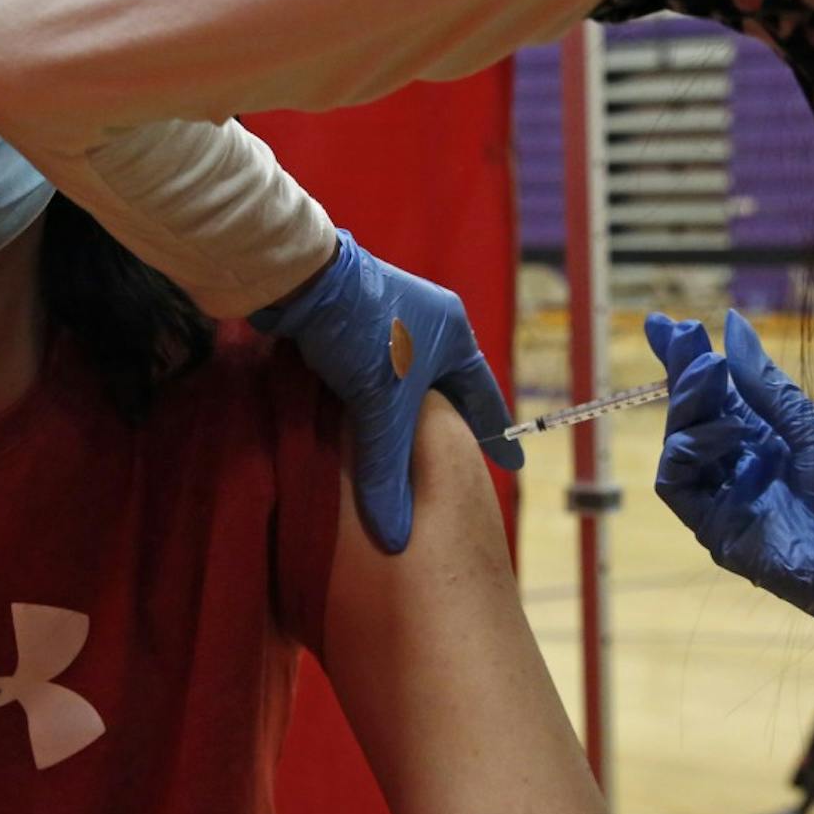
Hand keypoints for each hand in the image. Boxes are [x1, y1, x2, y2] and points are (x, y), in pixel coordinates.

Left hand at [252, 231, 520, 552]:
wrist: (301, 277)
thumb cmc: (357, 333)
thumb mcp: (380, 407)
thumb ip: (388, 470)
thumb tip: (395, 537)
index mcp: (453, 333)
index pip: (482, 395)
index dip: (495, 434)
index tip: (511, 463)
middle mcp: (428, 320)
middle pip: (447, 385)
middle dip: (452, 422)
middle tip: (462, 457)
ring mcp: (390, 316)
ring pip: (408, 377)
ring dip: (409, 408)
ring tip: (414, 443)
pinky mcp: (352, 319)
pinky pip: (375, 368)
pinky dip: (375, 396)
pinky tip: (365, 418)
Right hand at [648, 309, 813, 668]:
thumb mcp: (812, 425)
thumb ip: (764, 382)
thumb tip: (732, 323)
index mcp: (761, 437)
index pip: (712, 394)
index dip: (686, 361)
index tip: (666, 324)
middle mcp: (733, 463)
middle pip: (689, 413)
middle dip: (681, 371)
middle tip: (682, 333)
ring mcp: (720, 494)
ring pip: (677, 441)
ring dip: (688, 401)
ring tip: (712, 371)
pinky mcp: (711, 525)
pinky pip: (677, 481)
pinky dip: (692, 447)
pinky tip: (728, 431)